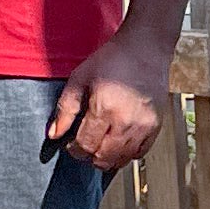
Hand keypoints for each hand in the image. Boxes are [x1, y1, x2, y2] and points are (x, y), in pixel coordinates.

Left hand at [47, 26, 173, 172]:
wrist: (145, 49)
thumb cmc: (112, 59)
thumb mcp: (79, 78)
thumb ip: (65, 109)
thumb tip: (53, 134)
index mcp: (104, 107)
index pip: (85, 145)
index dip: (74, 150)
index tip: (71, 144)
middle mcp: (126, 120)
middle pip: (103, 157)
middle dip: (89, 156)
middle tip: (85, 144)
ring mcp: (143, 126)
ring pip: (121, 159)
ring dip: (107, 158)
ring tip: (100, 144)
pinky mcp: (156, 126)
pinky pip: (139, 153)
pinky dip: (126, 154)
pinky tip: (118, 142)